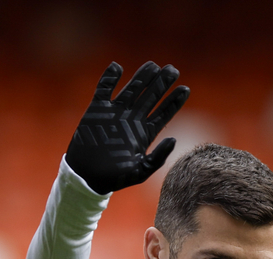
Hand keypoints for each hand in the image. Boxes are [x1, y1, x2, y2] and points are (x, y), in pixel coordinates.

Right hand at [65, 61, 189, 194]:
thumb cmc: (114, 178)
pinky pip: (104, 89)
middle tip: (173, 70)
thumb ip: (158, 157)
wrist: (87, 177)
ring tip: (154, 65)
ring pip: (132, 89)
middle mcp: (132, 120)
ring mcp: (115, 113)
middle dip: (162, 83)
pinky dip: (109, 77)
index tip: (185, 89)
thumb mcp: (140, 172)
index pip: (163, 113)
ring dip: (142, 77)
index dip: (174, 101)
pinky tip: (117, 67)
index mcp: (144, 133)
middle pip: (151, 97)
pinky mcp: (97, 109)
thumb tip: (173, 139)